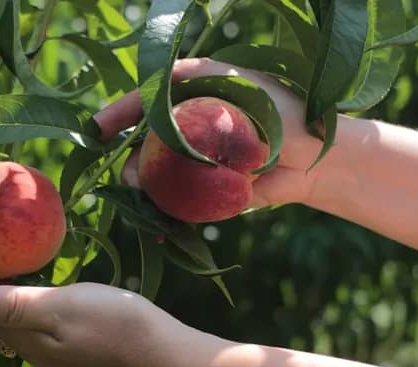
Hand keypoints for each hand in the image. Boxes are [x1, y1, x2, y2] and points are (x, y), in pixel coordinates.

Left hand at [0, 262, 183, 366]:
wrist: (158, 351)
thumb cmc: (113, 324)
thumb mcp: (62, 309)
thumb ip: (14, 305)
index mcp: (21, 337)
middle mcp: (25, 343)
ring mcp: (43, 341)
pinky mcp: (59, 335)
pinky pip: (20, 309)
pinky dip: (8, 287)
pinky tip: (16, 269)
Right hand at [93, 57, 325, 208]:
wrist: (321, 159)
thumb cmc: (287, 115)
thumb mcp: (241, 96)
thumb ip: (199, 106)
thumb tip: (154, 142)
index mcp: (194, 90)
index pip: (146, 98)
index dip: (118, 114)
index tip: (96, 131)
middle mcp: (187, 123)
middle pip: (142, 140)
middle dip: (129, 158)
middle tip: (132, 176)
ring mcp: (193, 157)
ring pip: (153, 173)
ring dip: (143, 188)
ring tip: (144, 196)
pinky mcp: (202, 187)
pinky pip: (173, 200)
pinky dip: (162, 214)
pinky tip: (155, 226)